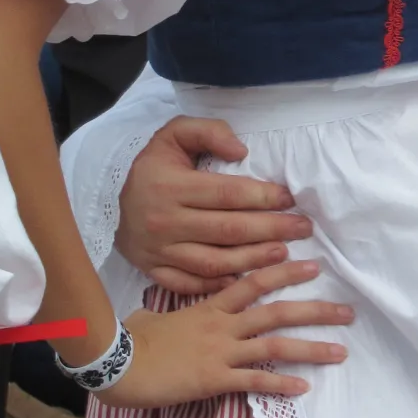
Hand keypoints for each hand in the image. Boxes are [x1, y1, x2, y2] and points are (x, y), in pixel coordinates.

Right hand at [99, 260, 352, 407]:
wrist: (116, 363)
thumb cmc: (131, 339)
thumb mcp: (157, 316)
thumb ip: (175, 311)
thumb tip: (169, 313)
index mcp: (210, 307)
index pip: (254, 282)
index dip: (285, 272)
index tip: (312, 266)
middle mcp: (222, 325)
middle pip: (277, 311)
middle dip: (315, 310)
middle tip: (347, 310)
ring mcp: (220, 352)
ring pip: (275, 345)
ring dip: (311, 348)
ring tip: (341, 351)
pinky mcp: (214, 379)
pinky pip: (254, 381)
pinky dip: (280, 384)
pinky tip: (303, 388)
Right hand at [119, 117, 312, 294]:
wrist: (115, 203)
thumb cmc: (156, 167)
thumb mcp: (175, 134)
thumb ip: (208, 132)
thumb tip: (241, 151)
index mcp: (170, 186)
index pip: (226, 194)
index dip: (262, 197)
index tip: (290, 198)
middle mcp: (164, 221)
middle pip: (227, 231)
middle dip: (271, 229)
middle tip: (302, 228)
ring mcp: (159, 251)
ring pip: (213, 262)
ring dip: (253, 260)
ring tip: (284, 253)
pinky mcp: (154, 272)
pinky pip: (191, 284)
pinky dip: (219, 286)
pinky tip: (246, 280)